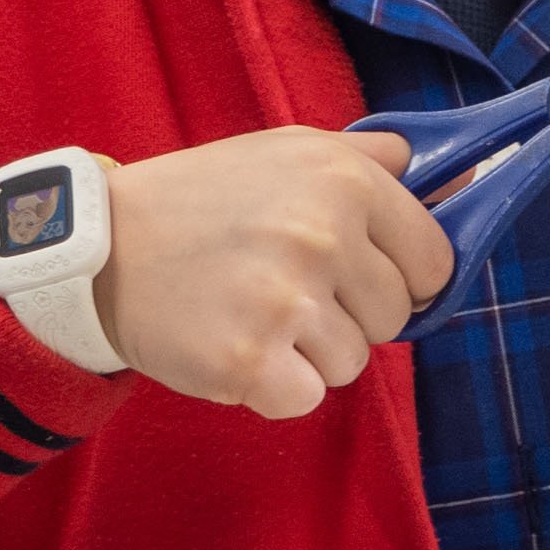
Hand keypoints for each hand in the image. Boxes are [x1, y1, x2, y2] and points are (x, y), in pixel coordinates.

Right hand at [90, 127, 452, 417]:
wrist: (101, 248)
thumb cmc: (205, 197)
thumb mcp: (289, 150)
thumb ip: (370, 159)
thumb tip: (448, 171)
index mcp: (344, 179)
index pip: (434, 260)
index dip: (404, 276)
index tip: (362, 275)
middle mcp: (322, 235)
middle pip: (395, 317)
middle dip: (352, 314)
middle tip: (287, 288)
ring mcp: (286, 301)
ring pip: (353, 363)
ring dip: (311, 352)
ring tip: (254, 311)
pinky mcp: (248, 362)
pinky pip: (306, 399)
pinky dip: (274, 387)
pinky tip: (236, 346)